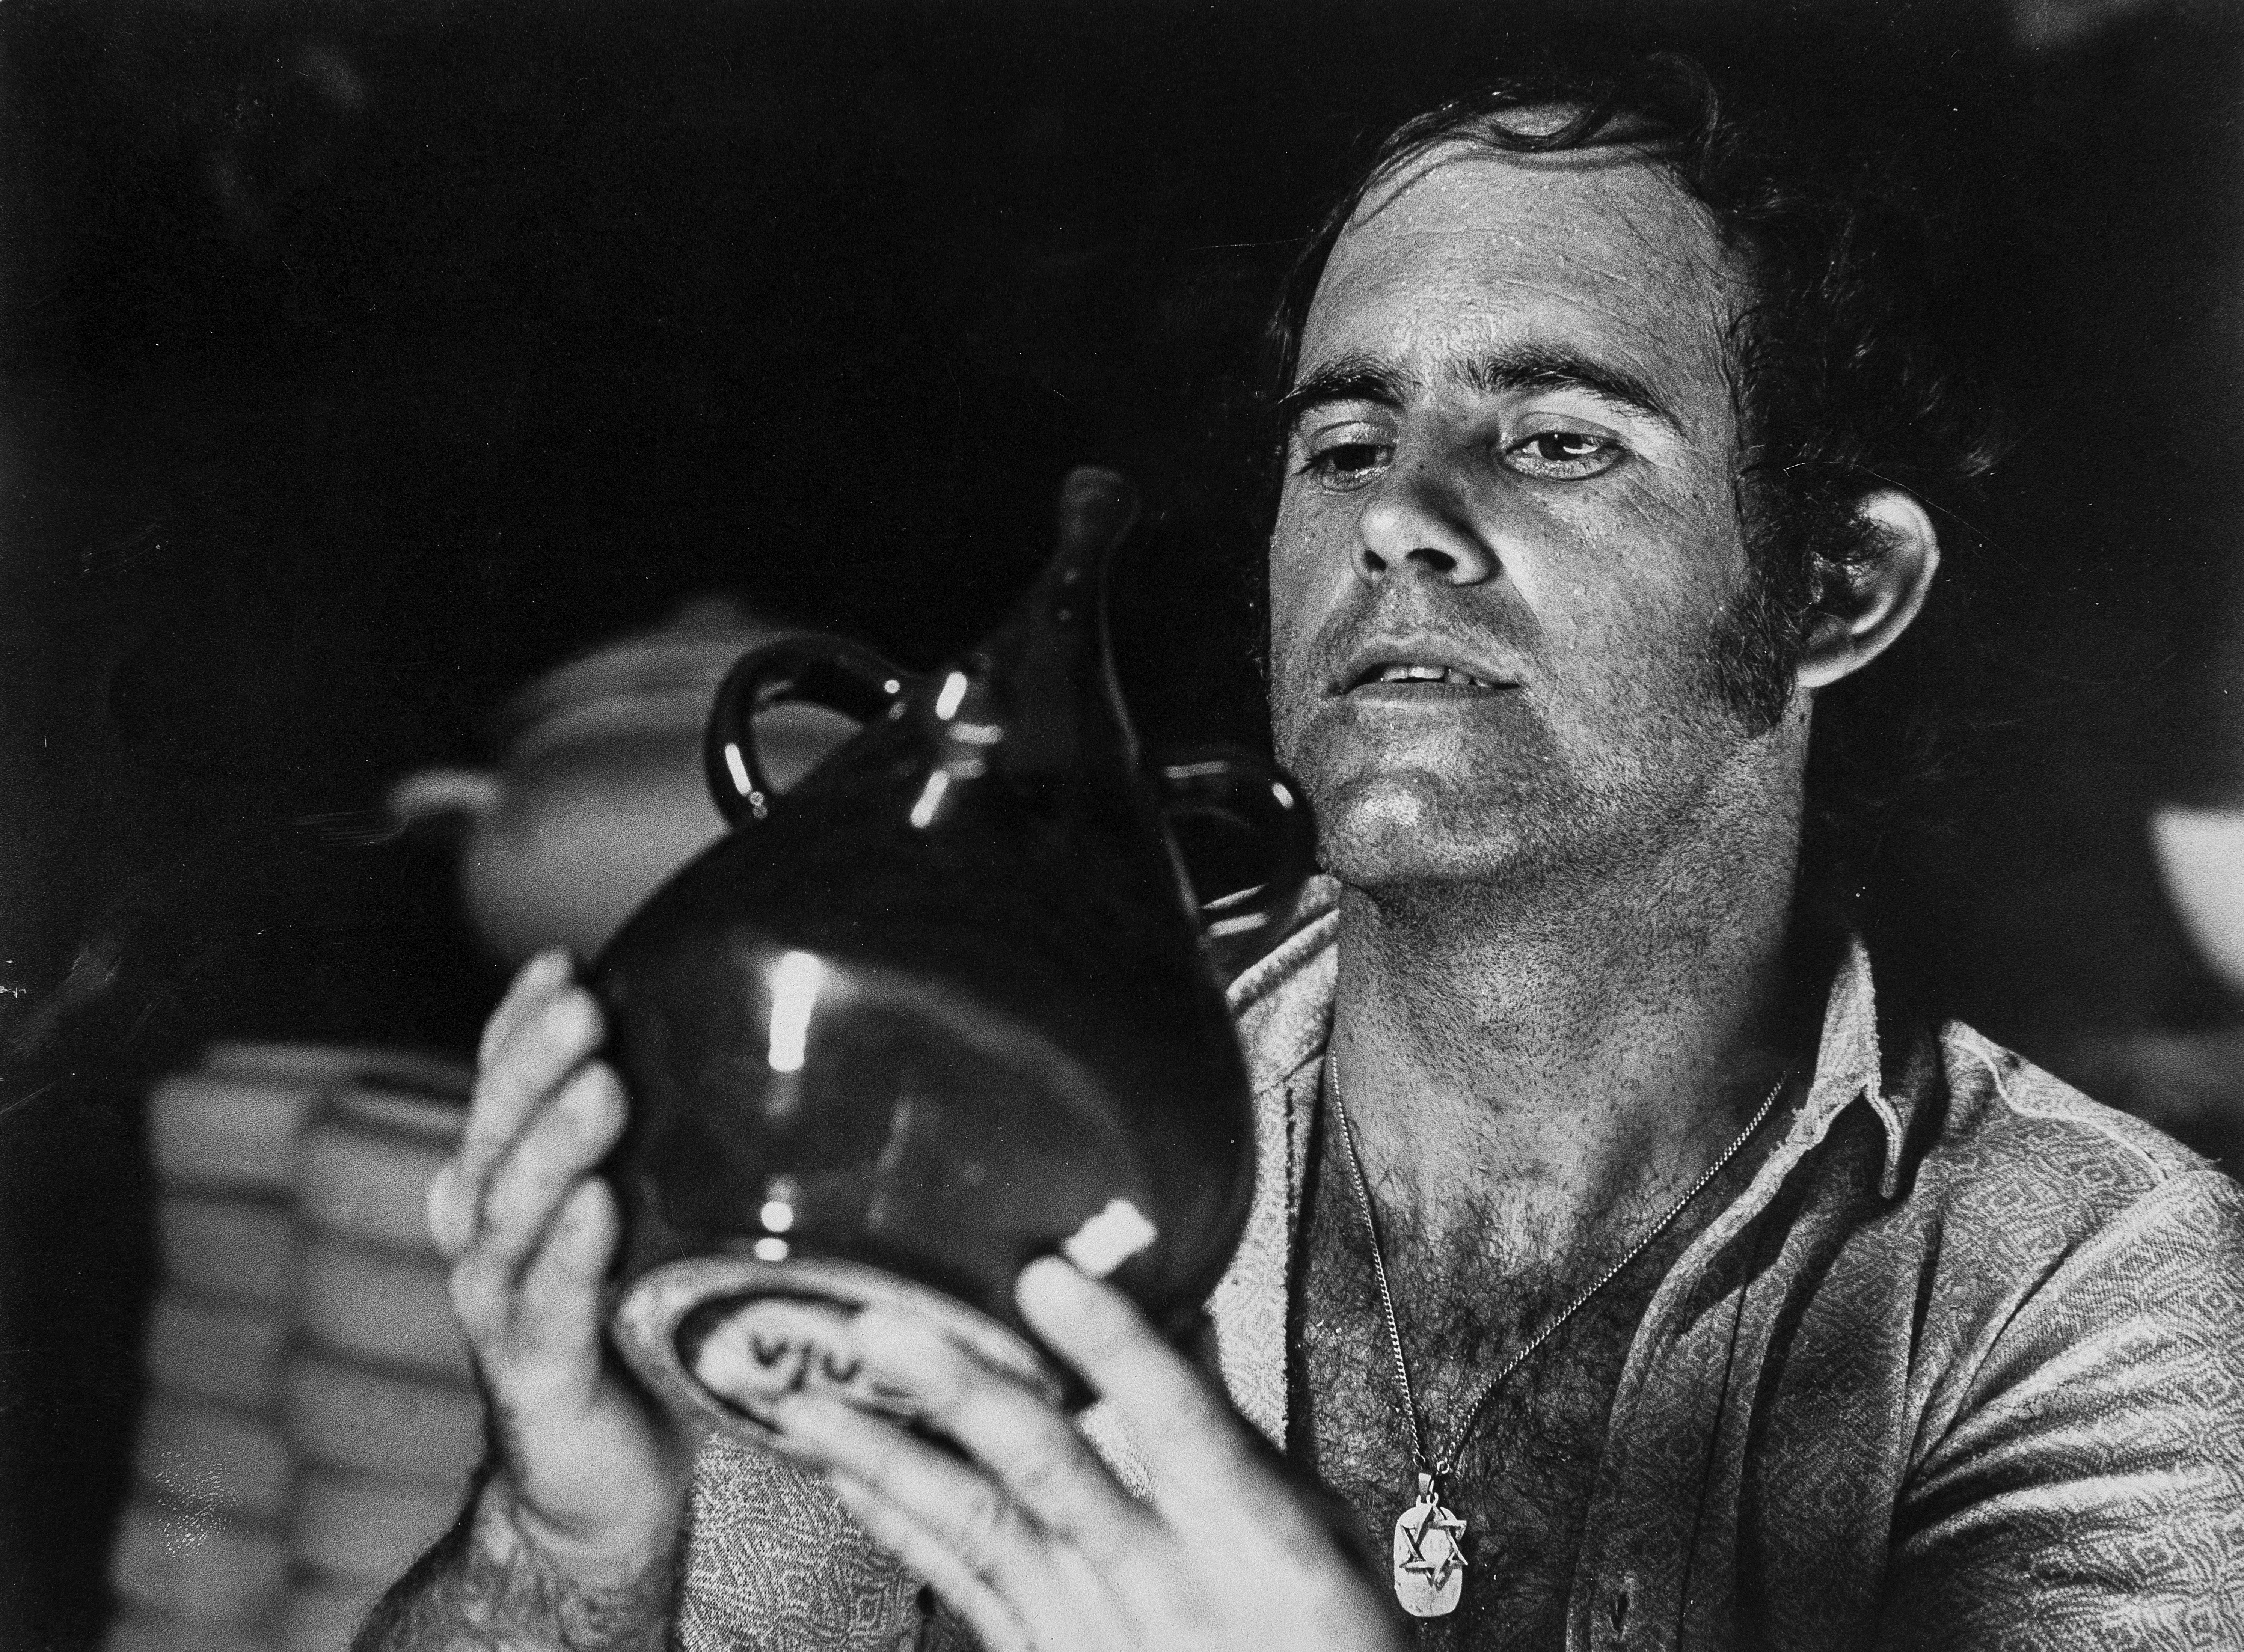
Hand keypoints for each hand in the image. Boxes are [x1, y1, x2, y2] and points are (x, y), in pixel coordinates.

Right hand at [426, 950, 694, 1586]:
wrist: (599, 1495)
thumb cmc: (636, 1340)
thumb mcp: (649, 1229)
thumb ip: (663, 1156)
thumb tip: (752, 1054)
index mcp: (506, 1200)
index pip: (497, 1095)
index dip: (517, 1028)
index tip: (560, 962)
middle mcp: (488, 1245)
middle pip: (496, 1138)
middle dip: (535, 1064)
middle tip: (582, 1005)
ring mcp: (501, 1313)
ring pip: (510, 1213)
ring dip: (552, 1145)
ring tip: (598, 1084)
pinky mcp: (534, 1381)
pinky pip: (544, 1308)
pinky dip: (566, 1255)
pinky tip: (595, 1207)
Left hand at [762, 1257, 1405, 1651]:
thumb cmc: (1322, 1647)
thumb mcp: (1319, 1535)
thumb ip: (1239, 1431)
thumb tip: (1187, 1316)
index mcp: (1253, 1536)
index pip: (1181, 1422)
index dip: (1114, 1347)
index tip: (1050, 1277)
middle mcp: (1161, 1580)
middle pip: (1048, 1471)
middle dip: (956, 1392)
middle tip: (877, 1329)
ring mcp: (1092, 1629)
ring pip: (975, 1529)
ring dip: (885, 1460)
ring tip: (806, 1402)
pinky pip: (962, 1585)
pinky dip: (901, 1525)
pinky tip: (847, 1477)